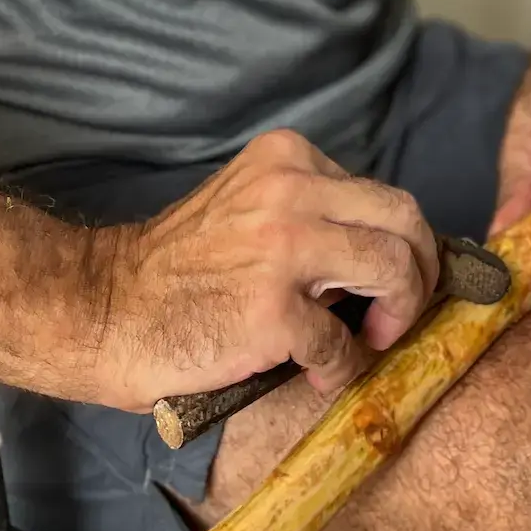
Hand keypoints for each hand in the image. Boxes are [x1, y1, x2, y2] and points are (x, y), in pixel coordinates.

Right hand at [88, 130, 439, 412]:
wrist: (109, 310)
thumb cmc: (182, 269)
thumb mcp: (251, 207)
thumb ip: (313, 213)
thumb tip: (390, 252)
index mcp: (287, 158)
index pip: (381, 194)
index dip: (401, 243)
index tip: (392, 280)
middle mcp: (291, 189)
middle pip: (404, 220)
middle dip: (420, 272)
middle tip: (400, 313)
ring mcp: (284, 246)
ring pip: (393, 269)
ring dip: (395, 316)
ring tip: (368, 342)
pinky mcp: (274, 309)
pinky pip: (343, 342)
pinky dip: (340, 365)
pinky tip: (314, 371)